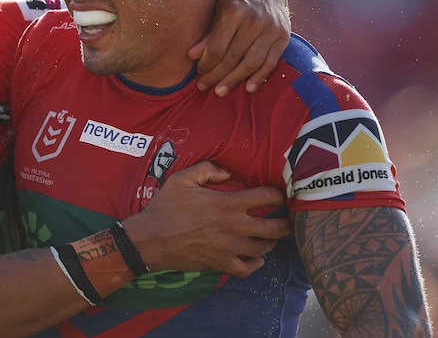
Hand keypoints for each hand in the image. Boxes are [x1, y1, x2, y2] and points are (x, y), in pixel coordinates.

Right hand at [122, 162, 290, 277]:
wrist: (150, 239)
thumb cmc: (165, 208)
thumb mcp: (182, 179)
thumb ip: (207, 169)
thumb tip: (227, 172)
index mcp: (227, 204)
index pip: (266, 197)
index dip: (277, 194)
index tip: (277, 194)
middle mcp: (234, 227)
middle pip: (275, 228)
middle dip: (286, 223)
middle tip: (286, 219)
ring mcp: (229, 248)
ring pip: (265, 248)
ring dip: (272, 242)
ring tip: (271, 236)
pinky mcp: (221, 264)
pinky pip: (247, 269)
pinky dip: (255, 264)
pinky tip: (255, 258)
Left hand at [187, 0, 289, 96]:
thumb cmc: (234, 0)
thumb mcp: (217, 9)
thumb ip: (207, 33)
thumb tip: (191, 56)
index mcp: (234, 11)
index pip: (217, 48)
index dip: (206, 63)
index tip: (198, 71)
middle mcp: (255, 20)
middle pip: (232, 58)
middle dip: (216, 76)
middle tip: (204, 86)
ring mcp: (271, 29)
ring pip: (251, 63)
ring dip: (234, 80)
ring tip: (220, 91)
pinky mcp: (283, 36)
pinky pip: (271, 62)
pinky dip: (259, 78)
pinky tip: (247, 88)